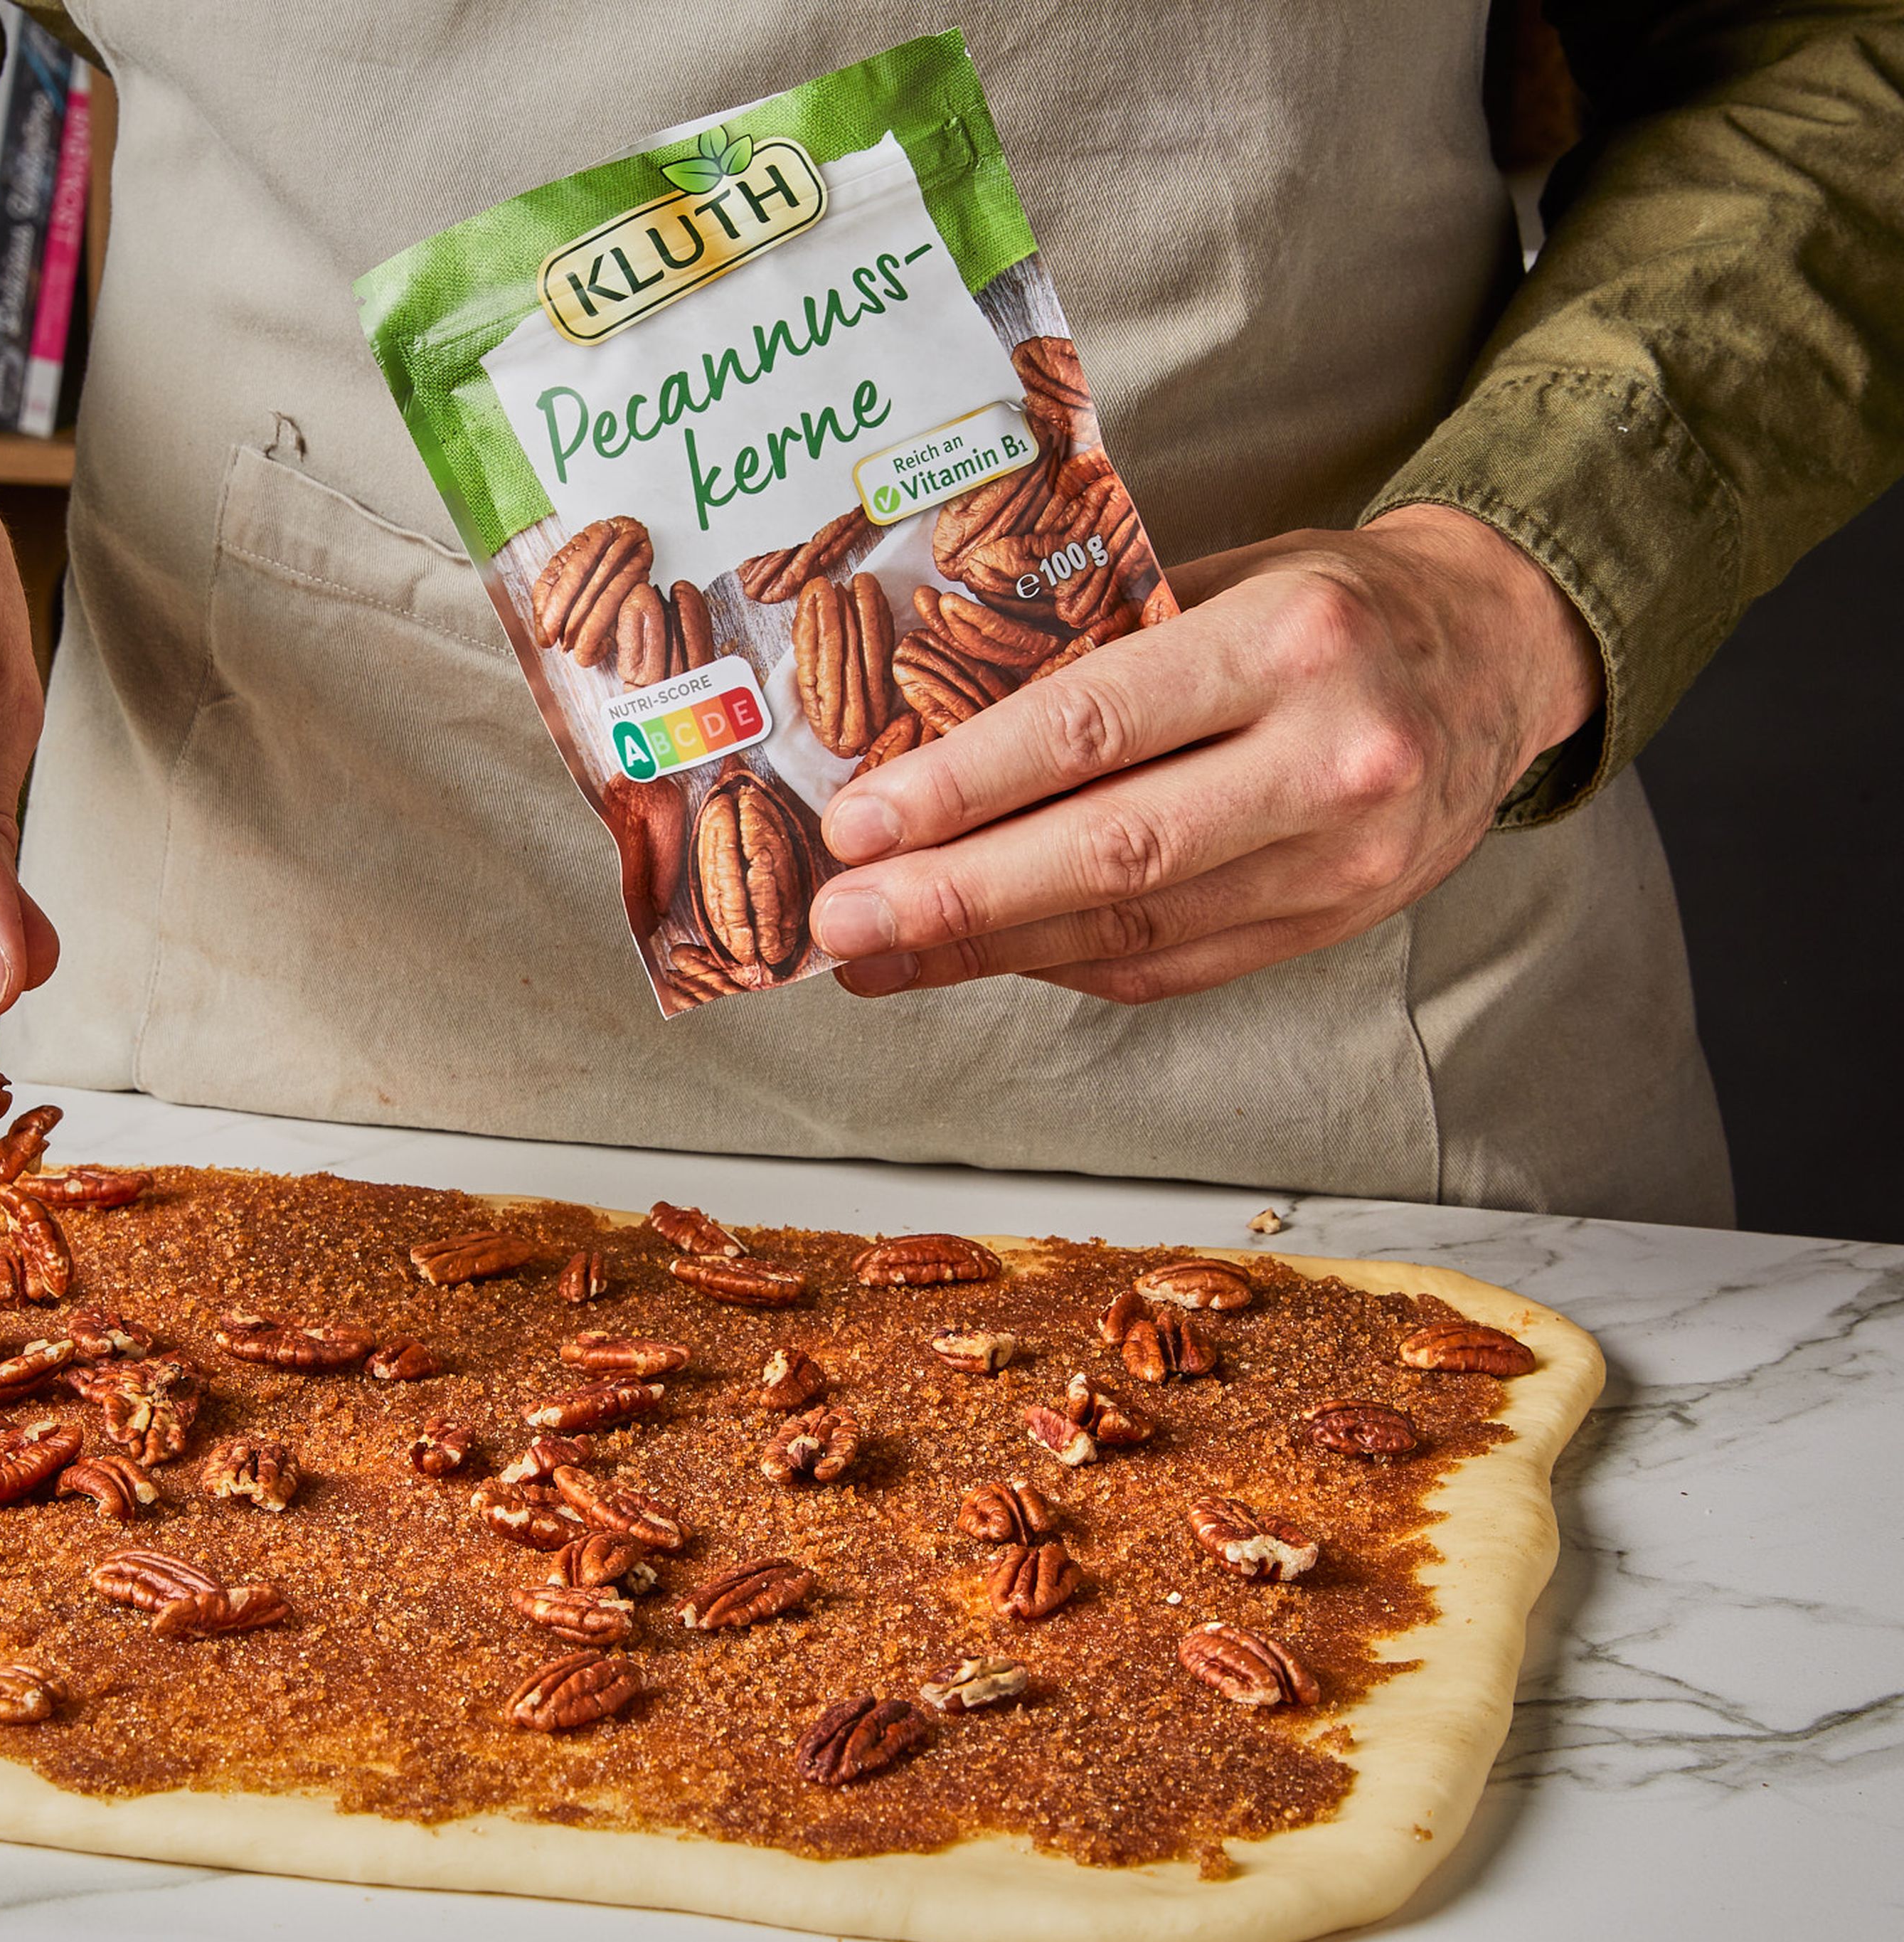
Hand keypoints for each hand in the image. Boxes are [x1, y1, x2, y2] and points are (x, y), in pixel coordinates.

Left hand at [807, 506, 1603, 1003]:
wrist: (1500, 654)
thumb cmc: (1335, 605)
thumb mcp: (1232, 576)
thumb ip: (1103, 646)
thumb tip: (929, 726)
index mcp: (1291, 642)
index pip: (1096, 725)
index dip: (965, 787)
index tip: (861, 822)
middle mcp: (1328, 758)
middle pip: (1111, 851)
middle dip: (955, 896)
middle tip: (840, 920)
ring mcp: (1342, 858)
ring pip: (1133, 929)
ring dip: (987, 950)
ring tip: (876, 956)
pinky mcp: (1336, 922)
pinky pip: (1171, 966)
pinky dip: (1061, 964)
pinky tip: (978, 956)